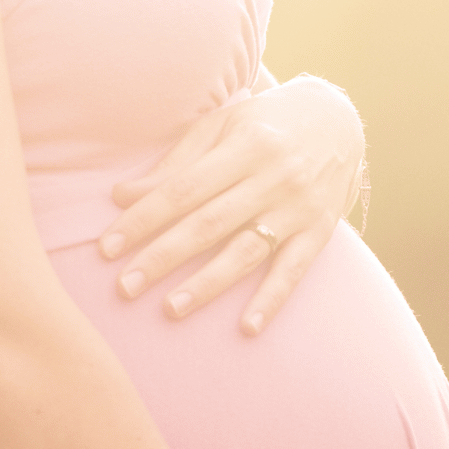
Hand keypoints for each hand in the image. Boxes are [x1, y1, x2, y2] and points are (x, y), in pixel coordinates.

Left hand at [99, 75, 363, 335]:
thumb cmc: (266, 123)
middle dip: (163, 257)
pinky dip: (271, 299)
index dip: (143, 219)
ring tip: (171, 309)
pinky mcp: (319, 231)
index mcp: (243, 146)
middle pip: (208, 223)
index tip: (107, 247)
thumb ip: (175, 162)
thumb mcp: (222, 126)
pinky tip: (247, 328)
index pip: (183, 189)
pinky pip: (293, 270)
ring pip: (246, 251)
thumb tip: (121, 196)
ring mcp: (298, 207)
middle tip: (125, 287)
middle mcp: (272, 177)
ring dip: (208, 284)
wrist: (340, 120)